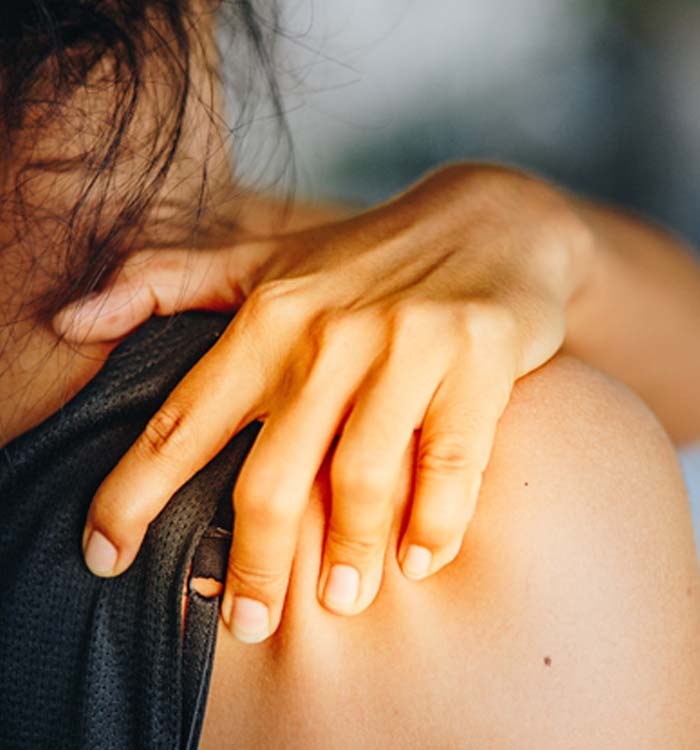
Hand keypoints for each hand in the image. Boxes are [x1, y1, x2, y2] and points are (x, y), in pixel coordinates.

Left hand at [55, 163, 590, 642]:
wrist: (490, 221)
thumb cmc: (366, 258)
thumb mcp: (263, 259)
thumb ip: (166, 282)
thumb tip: (66, 320)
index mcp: (268, 316)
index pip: (181, 422)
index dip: (131, 497)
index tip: (104, 558)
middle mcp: (330, 334)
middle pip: (271, 477)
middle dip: (251, 564)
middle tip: (246, 624)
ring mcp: (406, 347)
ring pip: (361, 479)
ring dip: (347, 556)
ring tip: (339, 602)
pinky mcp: (477, 361)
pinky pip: (451, 465)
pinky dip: (435, 524)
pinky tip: (421, 561)